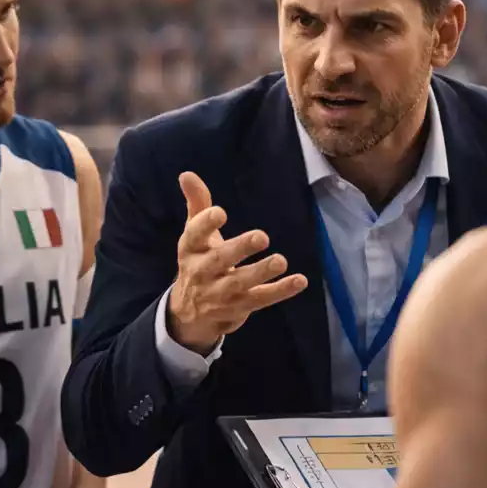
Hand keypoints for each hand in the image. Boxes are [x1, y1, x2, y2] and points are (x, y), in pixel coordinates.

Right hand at [166, 172, 307, 354]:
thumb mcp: (194, 234)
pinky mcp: (239, 307)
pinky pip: (261, 299)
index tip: (220, 212)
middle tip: (262, 237)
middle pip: (219, 260)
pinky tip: (300, 280)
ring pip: (240, 282)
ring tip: (281, 261)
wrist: (191, 313)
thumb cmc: (198, 261)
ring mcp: (220, 293)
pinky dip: (281, 291)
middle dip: (240, 248)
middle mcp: (201, 272)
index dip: (206, 224)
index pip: (194, 235)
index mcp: (190, 249)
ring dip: (261, 272)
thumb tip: (186, 174)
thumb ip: (196, 203)